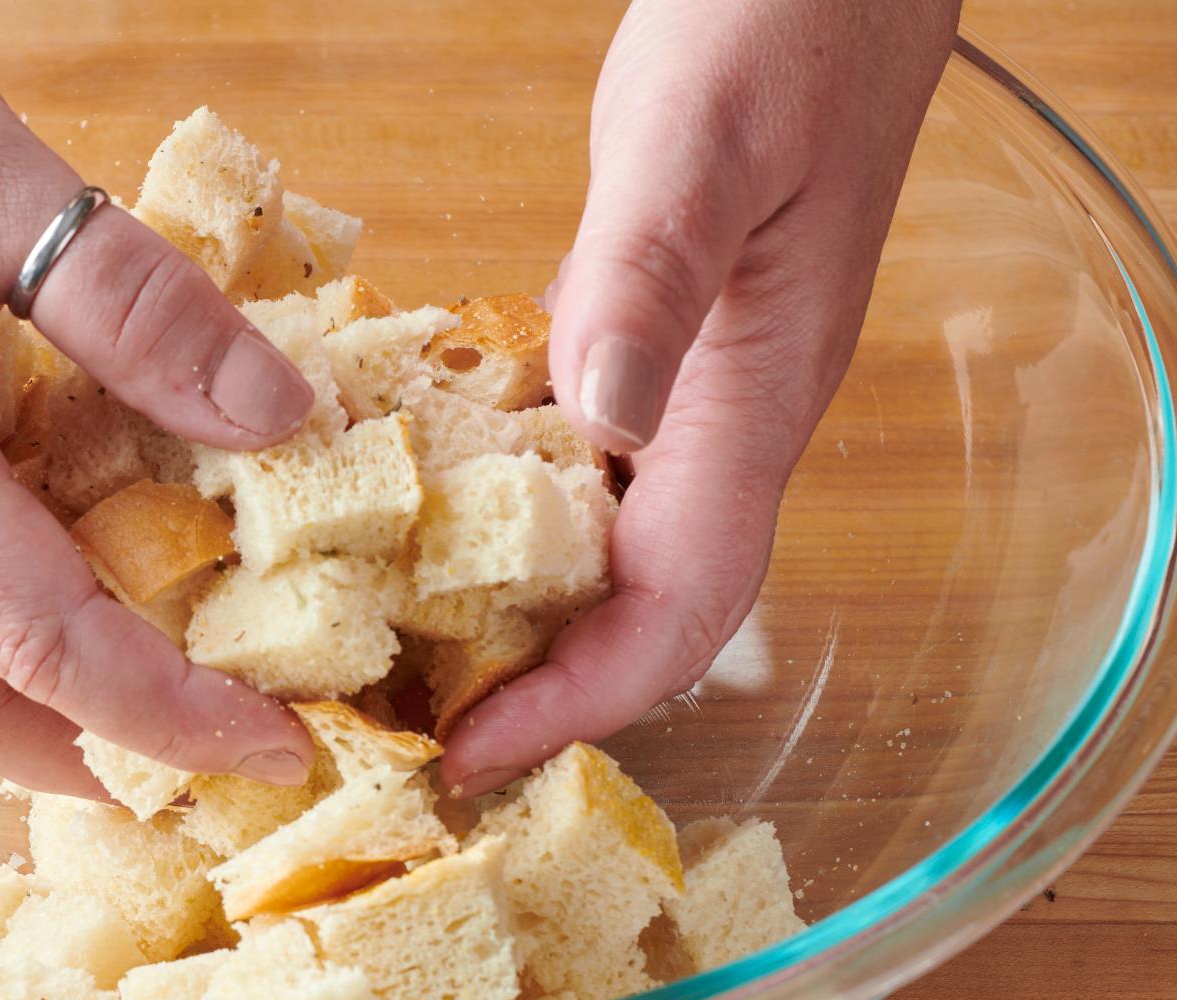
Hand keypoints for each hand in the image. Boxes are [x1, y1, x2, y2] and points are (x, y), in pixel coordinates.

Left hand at [441, 0, 961, 793]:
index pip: (681, 603)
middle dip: (539, 688)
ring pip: (607, 548)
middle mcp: (720, 420)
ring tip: (394, 661)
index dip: (584, 696)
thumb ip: (655, 274)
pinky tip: (416, 516)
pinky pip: (576, 468)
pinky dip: (500, 513)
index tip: (476, 751)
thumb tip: (602, 419)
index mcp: (751, 401)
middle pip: (641, 607)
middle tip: (406, 730)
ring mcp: (686, 388)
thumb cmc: (781, 29)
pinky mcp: (646, 347)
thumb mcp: (701, 142)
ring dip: (516, 617)